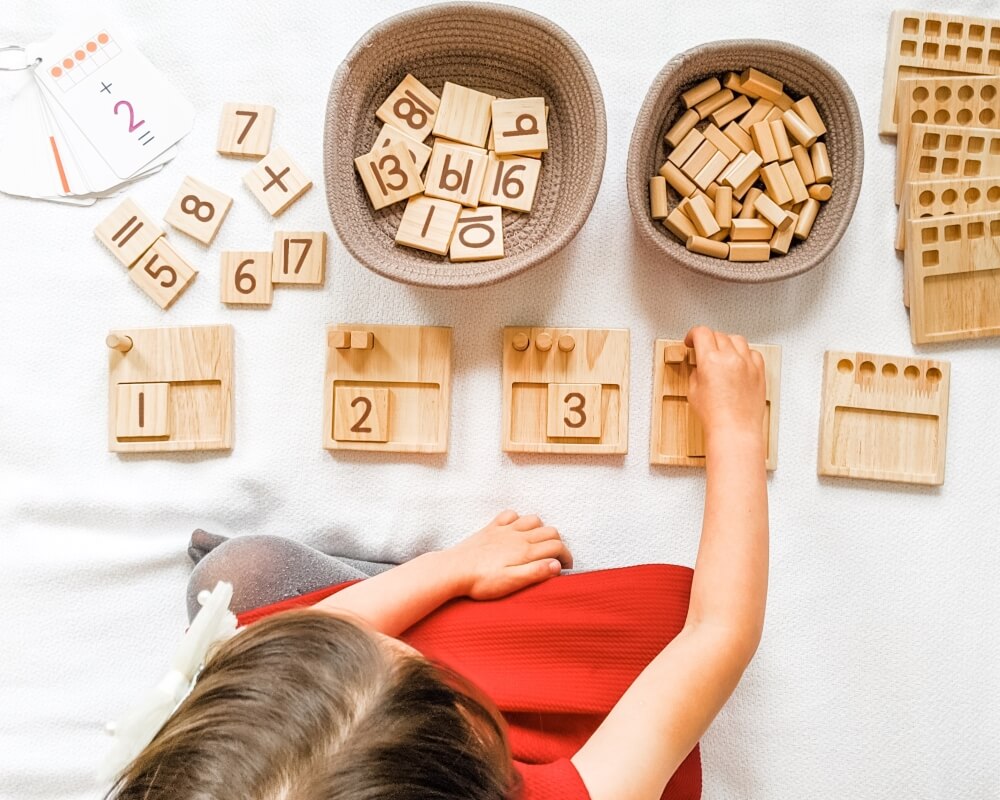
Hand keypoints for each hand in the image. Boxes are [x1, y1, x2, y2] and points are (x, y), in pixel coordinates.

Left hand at [445, 511, 572, 600]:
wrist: (453, 569)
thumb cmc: (481, 581)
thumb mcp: (511, 582)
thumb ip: (536, 572)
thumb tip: (557, 565)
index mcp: (525, 551)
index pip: (557, 546)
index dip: (566, 557)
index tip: (565, 568)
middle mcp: (518, 536)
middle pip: (549, 531)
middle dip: (558, 543)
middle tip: (556, 559)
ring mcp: (504, 530)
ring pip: (533, 519)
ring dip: (541, 529)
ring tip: (539, 544)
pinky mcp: (491, 528)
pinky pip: (510, 514)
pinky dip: (519, 519)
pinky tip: (516, 529)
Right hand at [684, 326, 765, 440]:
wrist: (735, 430)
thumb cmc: (716, 416)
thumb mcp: (693, 391)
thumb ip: (696, 372)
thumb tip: (700, 366)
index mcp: (711, 360)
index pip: (701, 333)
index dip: (693, 334)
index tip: (691, 340)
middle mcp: (731, 358)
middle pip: (718, 335)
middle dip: (708, 340)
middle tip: (703, 349)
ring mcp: (747, 364)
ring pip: (737, 339)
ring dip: (727, 343)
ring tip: (721, 353)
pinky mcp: (759, 372)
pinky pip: (753, 353)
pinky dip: (744, 354)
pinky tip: (738, 361)